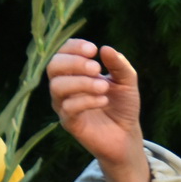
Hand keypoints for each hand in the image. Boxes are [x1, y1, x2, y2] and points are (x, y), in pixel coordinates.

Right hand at [46, 39, 149, 181]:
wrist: (127, 135)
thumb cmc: (123, 105)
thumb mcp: (127, 81)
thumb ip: (119, 64)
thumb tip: (105, 48)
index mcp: (75, 72)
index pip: (62, 52)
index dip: (74, 47)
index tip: (93, 50)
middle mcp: (65, 86)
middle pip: (53, 66)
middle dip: (74, 62)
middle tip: (97, 68)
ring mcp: (64, 105)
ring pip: (57, 87)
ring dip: (81, 82)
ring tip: (103, 87)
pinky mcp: (69, 123)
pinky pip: (68, 108)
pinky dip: (86, 100)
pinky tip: (103, 100)